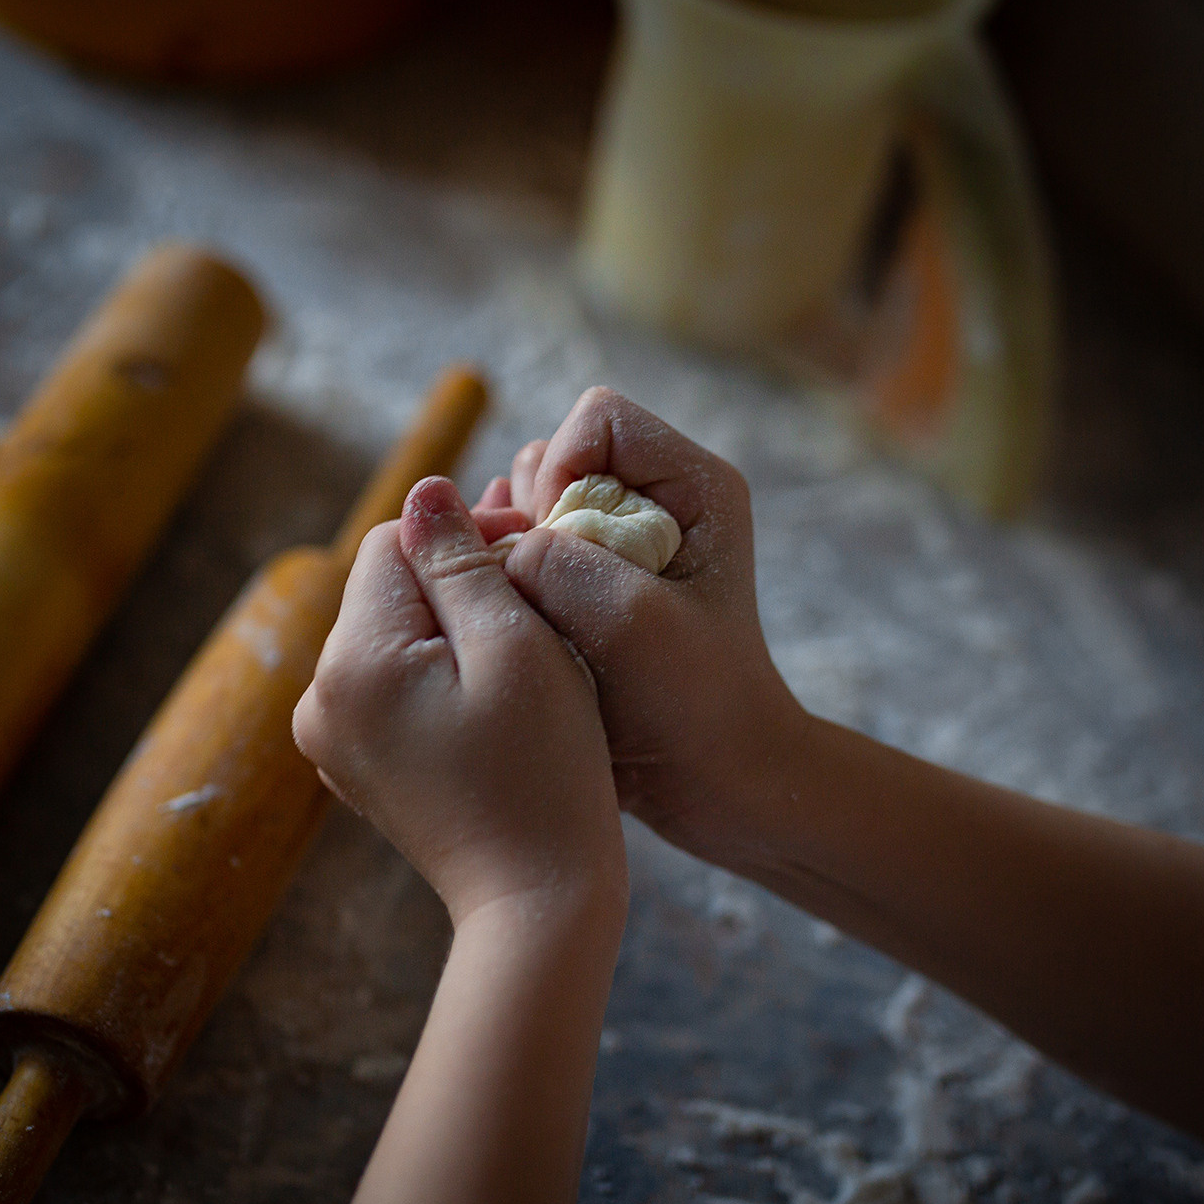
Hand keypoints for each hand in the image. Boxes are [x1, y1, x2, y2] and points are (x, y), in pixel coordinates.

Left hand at [294, 476, 624, 922]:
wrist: (537, 900)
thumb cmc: (543, 771)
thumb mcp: (514, 647)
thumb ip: (460, 560)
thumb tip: (424, 492)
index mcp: (350, 661)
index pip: (396, 541)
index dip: (468, 537)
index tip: (534, 564)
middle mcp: (319, 697)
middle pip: (389, 587)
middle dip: (458, 584)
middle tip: (539, 612)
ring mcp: (332, 737)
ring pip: (394, 635)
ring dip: (454, 631)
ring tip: (523, 662)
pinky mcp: (358, 764)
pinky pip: (394, 686)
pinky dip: (440, 679)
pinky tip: (493, 707)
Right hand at [490, 387, 806, 865]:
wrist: (718, 784)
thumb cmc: (696, 707)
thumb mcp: (630, 626)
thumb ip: (558, 561)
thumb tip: (484, 530)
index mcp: (696, 486)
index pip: (598, 419)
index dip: (563, 472)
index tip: (561, 551)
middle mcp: (660, 502)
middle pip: (554, 460)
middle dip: (531, 519)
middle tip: (548, 594)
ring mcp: (624, 544)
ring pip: (530, 509)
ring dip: (516, 557)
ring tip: (540, 619)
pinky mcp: (594, 586)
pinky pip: (525, 556)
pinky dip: (512, 586)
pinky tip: (525, 630)